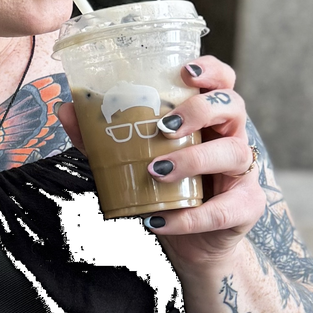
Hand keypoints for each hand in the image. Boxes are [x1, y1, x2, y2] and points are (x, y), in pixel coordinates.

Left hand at [56, 57, 265, 270]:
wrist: (191, 242)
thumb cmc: (165, 186)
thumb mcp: (129, 157)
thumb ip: (100, 134)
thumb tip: (66, 109)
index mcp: (206, 116)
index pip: (221, 80)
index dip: (209, 70)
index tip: (184, 72)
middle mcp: (230, 135)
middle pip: (232, 105)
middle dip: (200, 110)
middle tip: (165, 126)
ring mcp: (242, 171)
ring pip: (232, 152)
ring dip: (193, 159)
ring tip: (156, 170)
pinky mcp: (246, 207)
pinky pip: (224, 209)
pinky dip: (189, 217)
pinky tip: (159, 221)